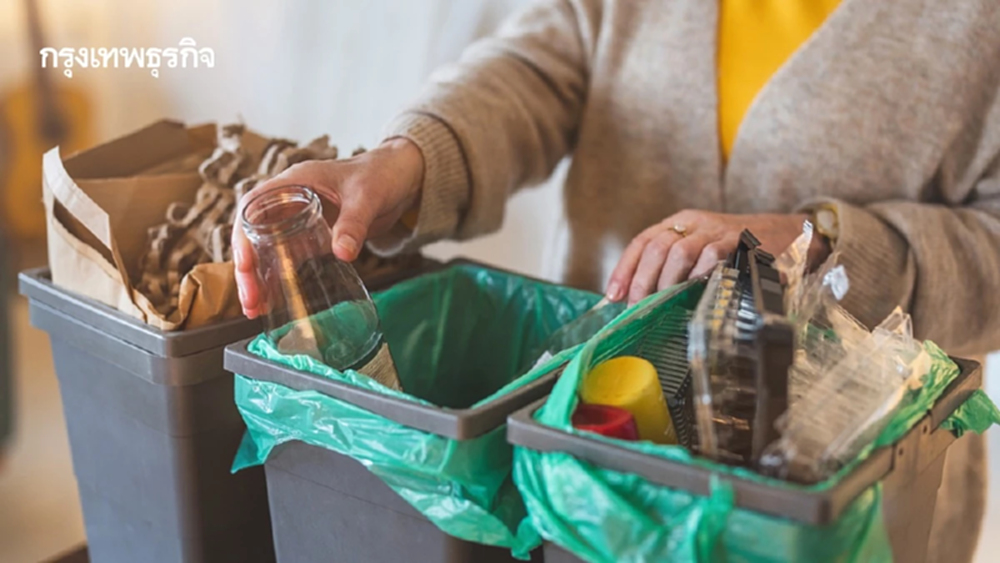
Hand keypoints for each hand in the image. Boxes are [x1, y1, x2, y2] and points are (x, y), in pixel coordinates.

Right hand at [233, 137, 423, 318]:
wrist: (400, 177)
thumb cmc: (381, 174)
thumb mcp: (367, 197)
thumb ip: (354, 223)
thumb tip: (342, 254)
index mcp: (294, 181)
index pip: (252, 206)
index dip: (242, 234)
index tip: (245, 264)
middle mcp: (289, 200)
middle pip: (253, 233)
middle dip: (247, 268)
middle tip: (251, 300)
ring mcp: (299, 218)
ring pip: (266, 248)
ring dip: (259, 277)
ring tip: (256, 309)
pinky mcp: (312, 235)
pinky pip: (288, 257)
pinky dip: (280, 277)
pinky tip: (277, 300)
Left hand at [607, 210, 824, 304]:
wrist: (789, 234)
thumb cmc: (739, 250)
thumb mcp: (703, 251)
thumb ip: (675, 269)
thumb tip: (639, 300)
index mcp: (681, 223)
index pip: (643, 241)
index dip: (624, 268)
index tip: (613, 295)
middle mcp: (695, 223)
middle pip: (656, 246)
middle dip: (642, 279)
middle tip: (637, 305)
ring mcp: (717, 231)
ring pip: (679, 251)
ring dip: (667, 280)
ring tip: (663, 302)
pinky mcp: (739, 242)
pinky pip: (711, 255)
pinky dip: (699, 275)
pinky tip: (694, 291)